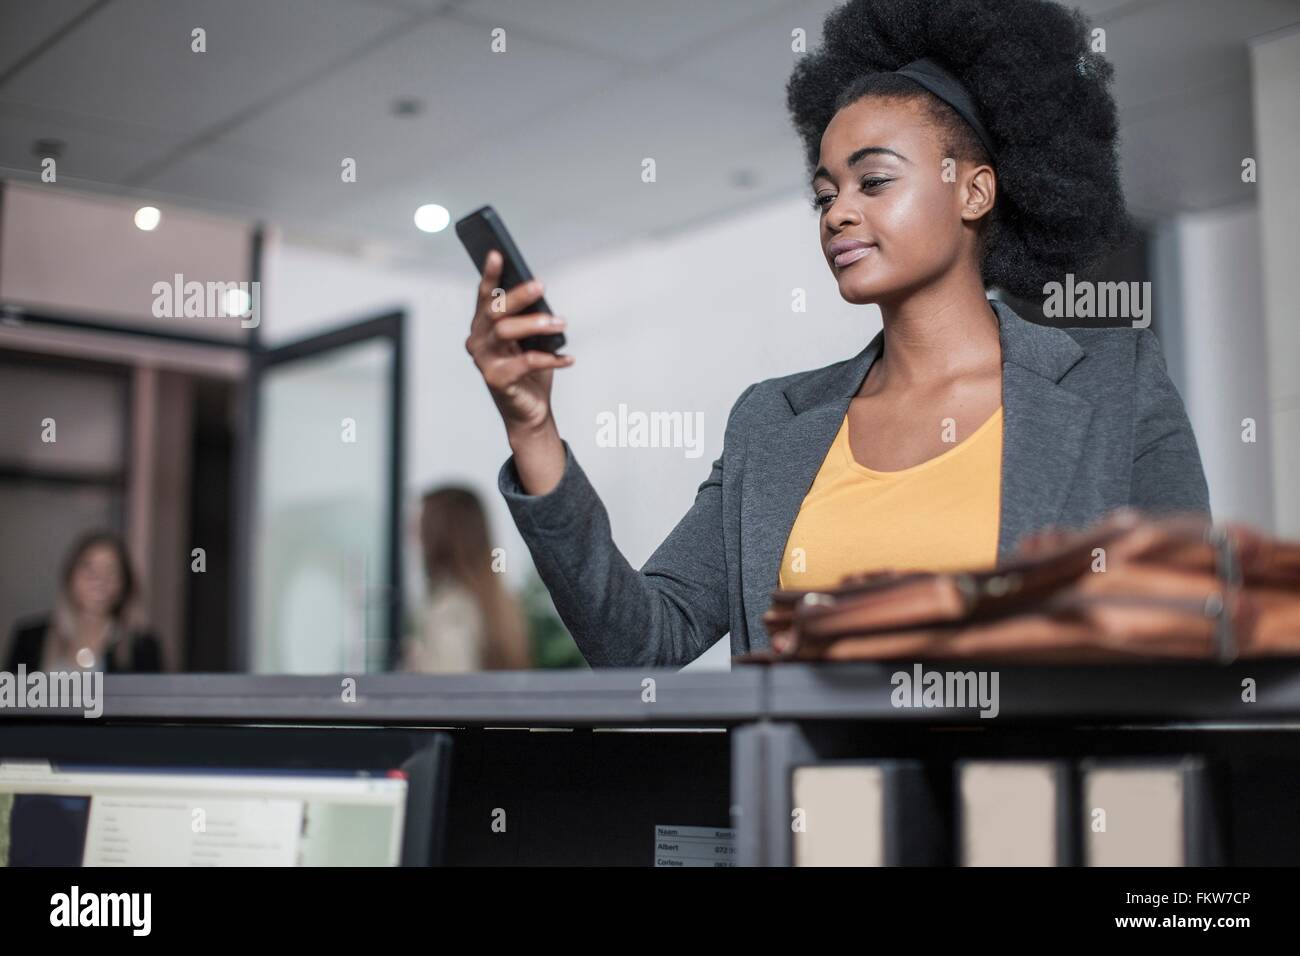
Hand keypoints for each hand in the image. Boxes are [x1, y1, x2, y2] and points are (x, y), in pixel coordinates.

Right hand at [465, 249, 573, 437]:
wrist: (528, 411)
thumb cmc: (528, 371)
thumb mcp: (529, 339)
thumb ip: (528, 318)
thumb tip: (539, 293)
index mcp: (483, 326)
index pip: (485, 296)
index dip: (489, 275)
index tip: (497, 254)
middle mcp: (477, 340)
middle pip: (495, 311)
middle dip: (518, 296)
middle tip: (541, 286)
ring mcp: (484, 361)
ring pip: (505, 332)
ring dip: (536, 324)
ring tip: (560, 323)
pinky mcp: (496, 380)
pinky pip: (525, 362)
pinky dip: (550, 358)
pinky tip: (568, 357)